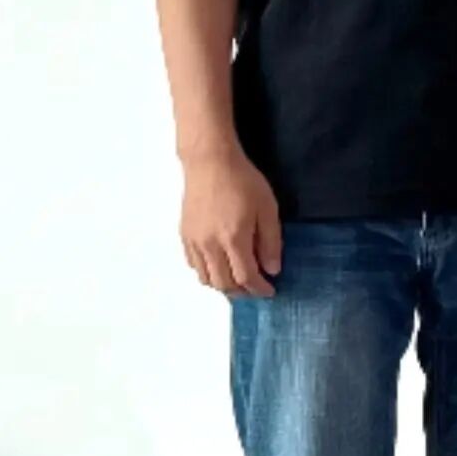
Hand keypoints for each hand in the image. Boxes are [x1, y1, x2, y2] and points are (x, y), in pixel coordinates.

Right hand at [176, 143, 281, 300]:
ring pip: (205, 278)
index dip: (259, 289)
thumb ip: (270, 241)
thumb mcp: (267, 208)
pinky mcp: (184, 235)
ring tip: (239, 282)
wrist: (210, 163)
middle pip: (223, 283)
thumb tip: (272, 269)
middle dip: (242, 292)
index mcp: (233, 238)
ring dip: (223, 285)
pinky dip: (208, 273)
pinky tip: (220, 266)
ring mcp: (194, 241)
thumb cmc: (244, 182)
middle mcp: (210, 245)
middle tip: (256, 289)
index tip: (270, 291)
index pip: (245, 276)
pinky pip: (194, 265)